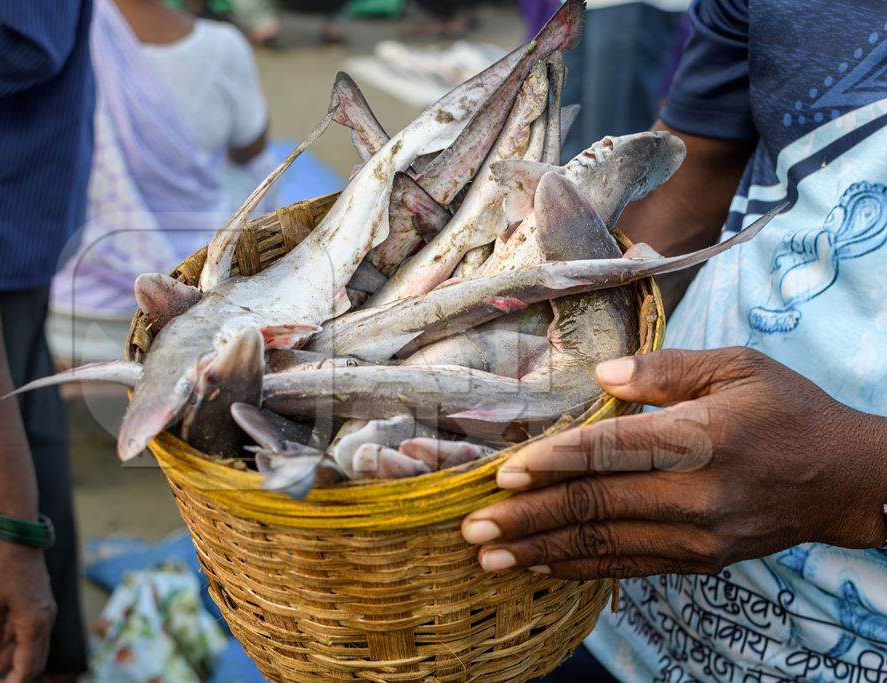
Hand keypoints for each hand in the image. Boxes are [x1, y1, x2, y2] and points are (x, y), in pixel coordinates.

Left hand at [0, 536, 55, 681]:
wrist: (17, 535)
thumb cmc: (0, 568)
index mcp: (33, 624)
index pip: (27, 666)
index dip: (13, 682)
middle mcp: (44, 619)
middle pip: (33, 658)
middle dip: (12, 673)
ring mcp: (44, 609)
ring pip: (31, 644)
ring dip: (11, 657)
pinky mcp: (39, 600)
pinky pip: (30, 629)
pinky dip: (15, 640)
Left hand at [462, 347, 886, 578]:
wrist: (845, 479)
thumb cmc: (787, 411)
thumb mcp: (737, 367)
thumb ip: (666, 369)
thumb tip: (601, 372)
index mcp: (702, 437)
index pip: (613, 451)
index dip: (553, 464)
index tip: (503, 475)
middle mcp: (698, 494)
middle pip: (598, 505)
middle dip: (528, 518)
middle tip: (472, 525)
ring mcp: (700, 534)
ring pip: (606, 544)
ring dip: (542, 551)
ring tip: (489, 555)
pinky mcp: (701, 559)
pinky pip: (630, 567)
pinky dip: (581, 569)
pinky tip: (541, 567)